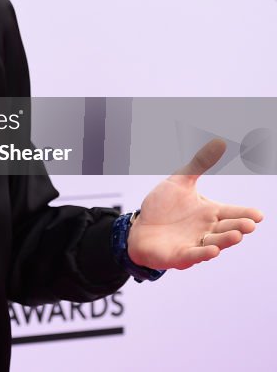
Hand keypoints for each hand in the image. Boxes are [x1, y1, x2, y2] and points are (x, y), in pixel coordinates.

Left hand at [128, 138, 263, 269]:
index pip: (232, 212)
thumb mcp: (179, 181)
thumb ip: (198, 164)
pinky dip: (203, 253)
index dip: (245, 214)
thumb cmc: (162, 206)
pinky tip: (213, 251)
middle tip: (249, 224)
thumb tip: (219, 142)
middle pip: (226, 229)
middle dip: (238, 227)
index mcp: (209, 213)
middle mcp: (206, 230)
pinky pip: (193, 255)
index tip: (258, 215)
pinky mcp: (179, 255)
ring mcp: (194, 243)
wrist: (139, 228)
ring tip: (237, 236)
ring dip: (225, 241)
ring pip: (214, 243)